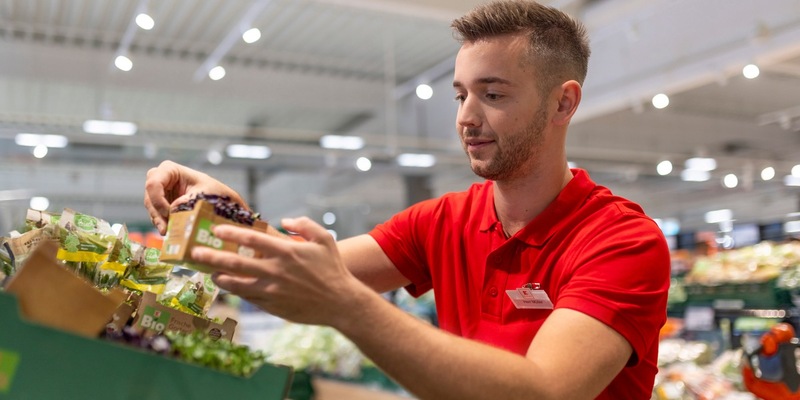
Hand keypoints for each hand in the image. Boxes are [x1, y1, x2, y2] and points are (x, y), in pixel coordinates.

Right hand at [143, 160, 244, 234]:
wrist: (219, 199)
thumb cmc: (213, 191)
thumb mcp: (203, 194)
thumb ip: (187, 200)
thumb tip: (173, 210)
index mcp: (170, 170)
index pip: (153, 183)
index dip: (157, 199)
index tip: (168, 212)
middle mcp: (161, 179)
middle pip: (150, 197)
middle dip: (157, 214)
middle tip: (166, 229)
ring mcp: (159, 192)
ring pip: (151, 208)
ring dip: (159, 221)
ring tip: (167, 233)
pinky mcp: (161, 204)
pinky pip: (156, 215)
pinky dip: (162, 224)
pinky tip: (168, 232)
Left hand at [190, 217, 363, 325]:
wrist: (341, 303)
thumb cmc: (333, 269)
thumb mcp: (324, 239)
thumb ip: (303, 225)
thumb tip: (283, 221)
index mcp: (286, 252)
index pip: (252, 240)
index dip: (231, 233)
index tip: (216, 229)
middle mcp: (275, 271)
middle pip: (235, 263)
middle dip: (212, 257)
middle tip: (196, 253)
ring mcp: (272, 291)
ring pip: (236, 284)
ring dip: (220, 278)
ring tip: (211, 273)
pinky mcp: (272, 306)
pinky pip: (248, 297)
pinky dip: (237, 291)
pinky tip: (231, 287)